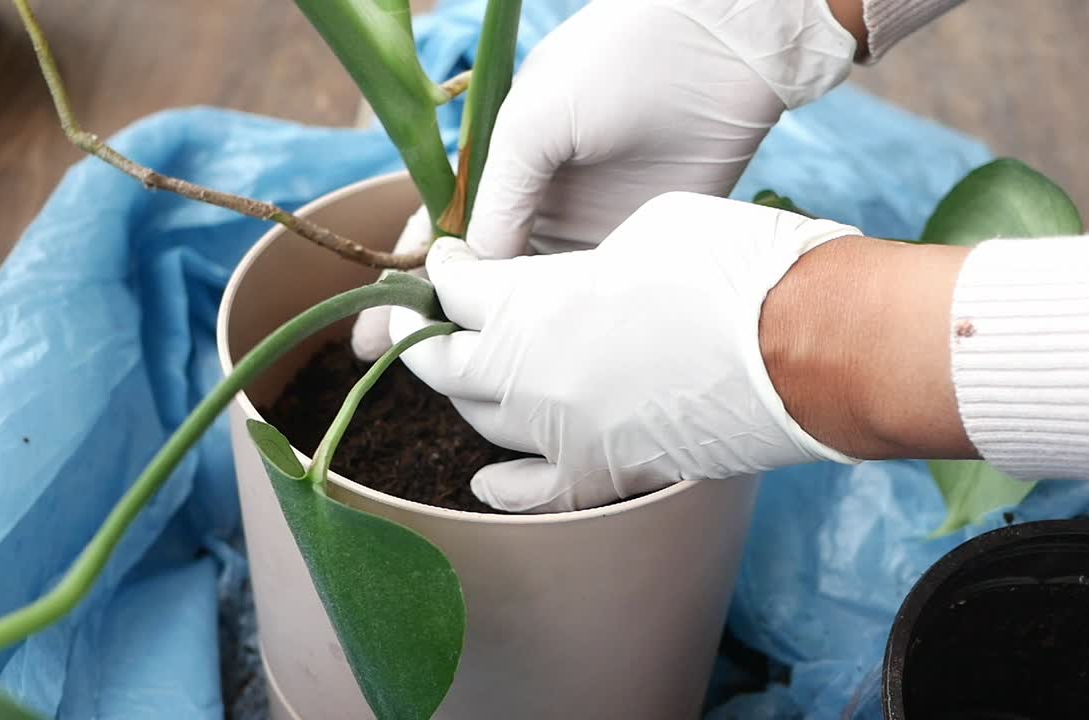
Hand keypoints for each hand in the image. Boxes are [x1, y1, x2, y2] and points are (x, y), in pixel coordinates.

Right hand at [354, 0, 855, 359]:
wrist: (714, 49)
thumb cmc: (612, 66)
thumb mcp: (532, 122)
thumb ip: (498, 199)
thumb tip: (470, 275)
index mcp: (498, 166)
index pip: (437, 236)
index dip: (403, 285)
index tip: (373, 335)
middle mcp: (532, 204)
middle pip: (474, 277)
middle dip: (436, 323)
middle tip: (403, 368)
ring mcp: (580, 230)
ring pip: (524, 298)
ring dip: (495, 338)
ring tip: (465, 385)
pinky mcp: (630, 247)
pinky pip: (582, 299)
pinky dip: (556, 332)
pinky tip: (537, 368)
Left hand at [390, 193, 860, 511]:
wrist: (811, 342)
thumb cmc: (734, 264)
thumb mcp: (644, 227)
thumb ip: (583, 260)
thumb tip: (572, 282)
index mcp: (534, 303)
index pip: (456, 292)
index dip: (443, 274)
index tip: (449, 263)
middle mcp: (533, 376)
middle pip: (448, 363)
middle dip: (425, 333)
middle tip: (419, 315)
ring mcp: (567, 432)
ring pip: (486, 421)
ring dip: (468, 391)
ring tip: (463, 369)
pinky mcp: (612, 470)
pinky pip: (540, 493)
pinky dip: (508, 488)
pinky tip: (486, 481)